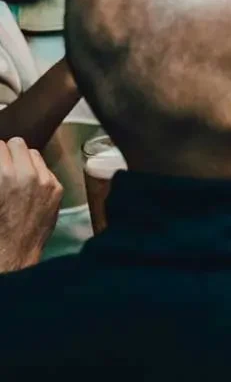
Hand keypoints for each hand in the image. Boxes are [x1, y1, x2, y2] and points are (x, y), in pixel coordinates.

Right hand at [0, 138, 63, 271]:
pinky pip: (45, 169)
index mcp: (1, 176)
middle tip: (2, 165)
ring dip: (23, 161)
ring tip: (15, 174)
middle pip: (17, 144)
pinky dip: (37, 173)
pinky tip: (28, 187)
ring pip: (33, 153)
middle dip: (8, 153)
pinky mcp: (57, 189)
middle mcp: (25, 174)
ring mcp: (44, 181)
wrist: (10, 255)